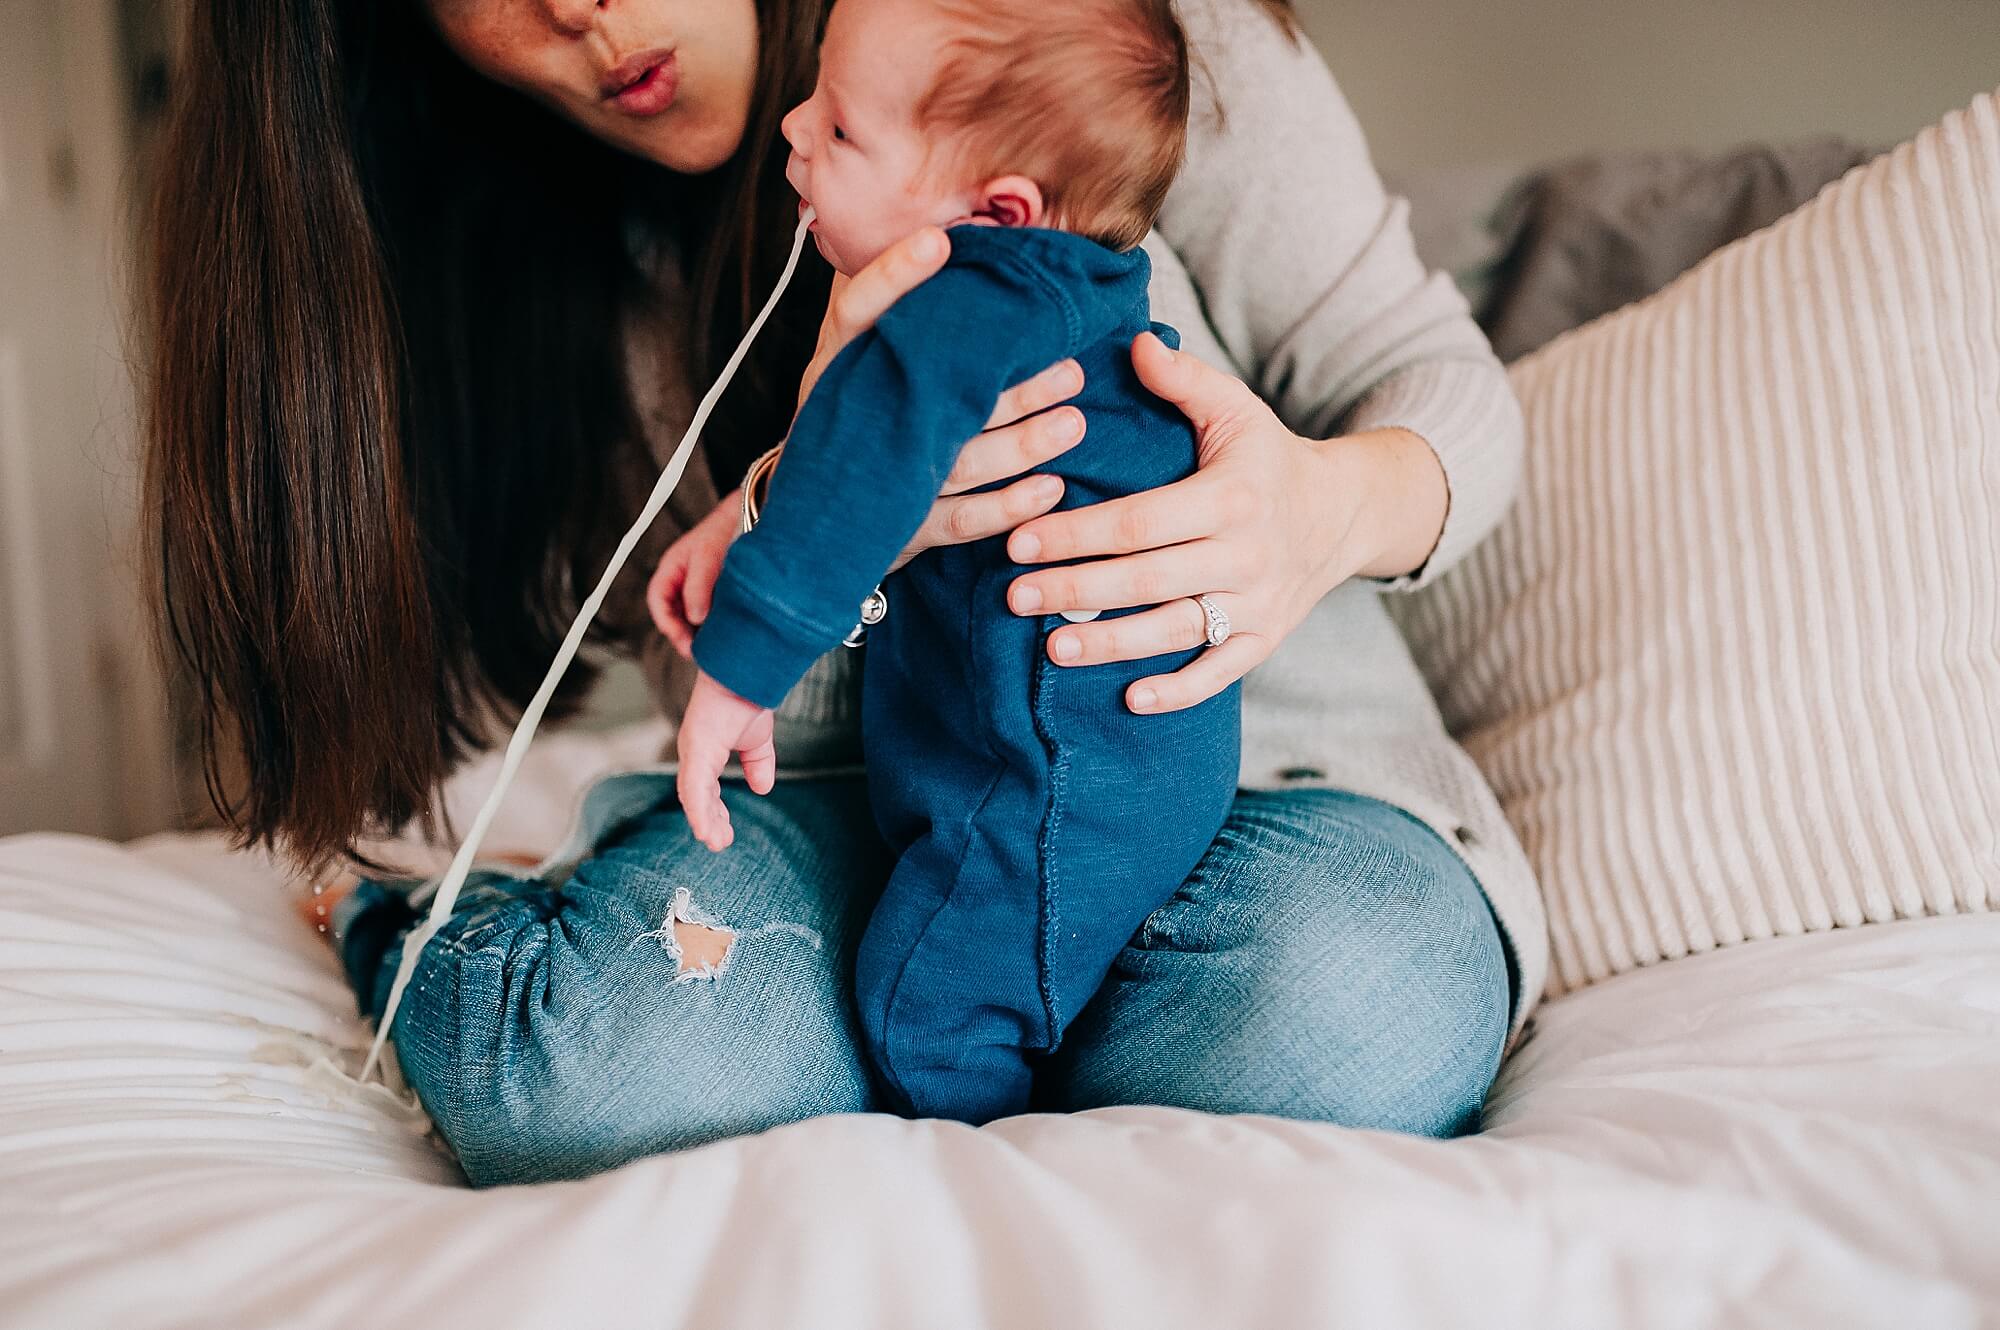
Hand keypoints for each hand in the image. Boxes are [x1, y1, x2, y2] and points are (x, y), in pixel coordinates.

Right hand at [648, 492, 740, 656]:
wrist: (751, 516)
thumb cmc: (724, 529)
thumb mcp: (708, 556)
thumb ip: (698, 587)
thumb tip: (695, 618)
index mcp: (671, 568)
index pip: (658, 600)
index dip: (666, 623)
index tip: (681, 640)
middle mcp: (682, 580)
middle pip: (673, 614)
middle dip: (682, 634)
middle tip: (697, 651)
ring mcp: (699, 587)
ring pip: (690, 617)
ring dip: (697, 632)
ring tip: (710, 647)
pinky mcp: (717, 593)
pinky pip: (708, 614)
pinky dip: (712, 626)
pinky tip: (723, 635)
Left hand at [675, 671, 776, 851]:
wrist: (748, 675)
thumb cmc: (747, 699)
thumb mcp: (758, 741)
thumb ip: (759, 764)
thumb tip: (763, 789)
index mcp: (706, 751)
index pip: (706, 789)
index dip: (714, 812)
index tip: (724, 833)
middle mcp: (694, 753)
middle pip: (696, 796)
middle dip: (708, 821)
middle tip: (720, 843)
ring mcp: (693, 751)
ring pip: (693, 796)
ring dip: (703, 821)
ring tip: (714, 842)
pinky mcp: (696, 749)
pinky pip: (694, 786)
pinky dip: (698, 810)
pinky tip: (703, 829)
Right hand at [795, 225, 1091, 574]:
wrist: (811, 512)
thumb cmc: (852, 411)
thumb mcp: (854, 358)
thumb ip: (889, 307)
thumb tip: (937, 230)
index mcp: (837, 364)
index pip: (858, 311)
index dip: (893, 276)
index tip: (939, 242)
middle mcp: (852, 416)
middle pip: (933, 395)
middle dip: (1007, 386)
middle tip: (1069, 367)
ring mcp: (878, 476)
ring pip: (956, 460)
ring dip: (1019, 444)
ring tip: (1074, 422)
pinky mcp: (900, 530)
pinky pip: (959, 521)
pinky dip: (1006, 508)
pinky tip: (1052, 490)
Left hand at [1002, 332, 1447, 714]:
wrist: (1344, 512)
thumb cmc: (1269, 457)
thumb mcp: (1236, 409)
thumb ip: (1183, 380)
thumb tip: (1133, 342)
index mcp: (1232, 498)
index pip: (1139, 522)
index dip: (1078, 534)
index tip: (1020, 539)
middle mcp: (1247, 556)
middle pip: (1148, 581)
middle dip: (1076, 589)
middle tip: (1016, 595)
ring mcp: (1259, 604)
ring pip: (1175, 632)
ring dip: (1112, 644)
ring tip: (1052, 647)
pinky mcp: (1267, 639)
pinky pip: (1221, 673)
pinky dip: (1179, 691)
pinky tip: (1130, 700)